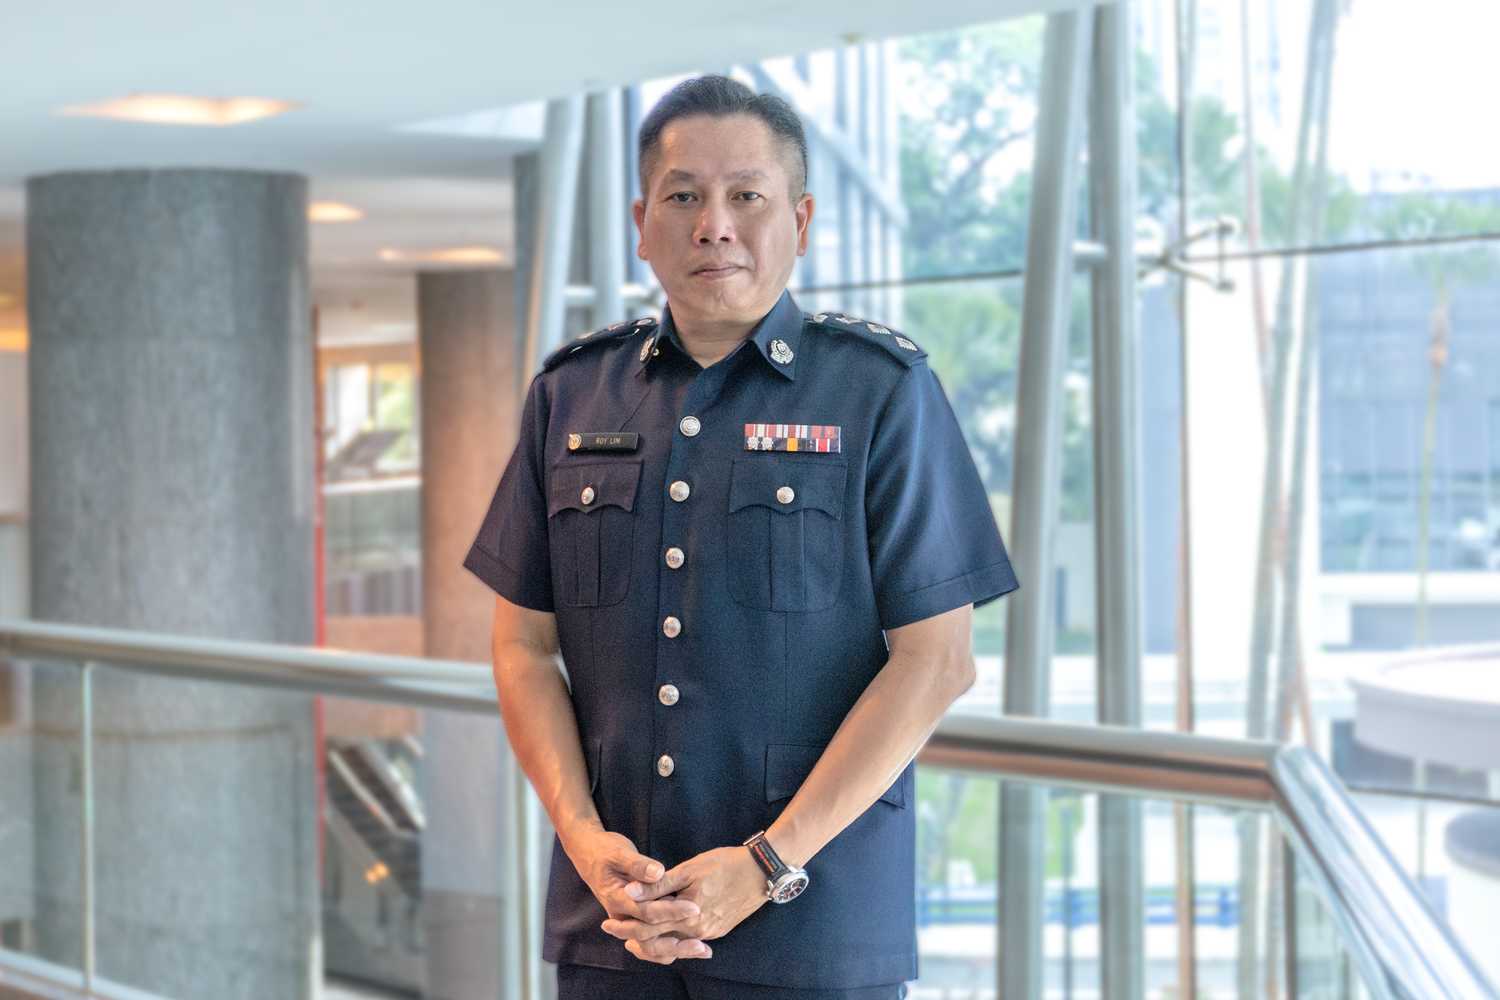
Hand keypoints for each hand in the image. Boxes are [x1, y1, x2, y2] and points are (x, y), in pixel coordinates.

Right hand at [560, 826, 709, 960]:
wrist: (589, 855)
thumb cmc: (606, 851)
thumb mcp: (620, 853)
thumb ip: (639, 865)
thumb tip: (658, 873)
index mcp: (617, 899)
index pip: (647, 912)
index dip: (671, 911)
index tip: (695, 908)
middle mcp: (620, 916)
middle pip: (649, 938)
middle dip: (677, 941)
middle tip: (703, 944)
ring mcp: (626, 921)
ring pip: (650, 946)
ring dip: (675, 950)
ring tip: (703, 951)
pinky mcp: (634, 921)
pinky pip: (650, 943)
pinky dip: (669, 947)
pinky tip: (691, 947)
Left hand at [600, 845, 769, 963]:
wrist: (762, 871)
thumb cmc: (725, 864)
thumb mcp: (689, 869)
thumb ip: (658, 884)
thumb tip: (630, 893)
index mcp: (687, 917)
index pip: (647, 929)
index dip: (625, 926)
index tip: (607, 923)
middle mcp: (697, 931)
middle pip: (657, 941)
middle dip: (633, 935)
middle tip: (613, 928)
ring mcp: (710, 932)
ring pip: (673, 943)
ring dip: (652, 938)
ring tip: (634, 933)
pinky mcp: (719, 929)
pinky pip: (689, 939)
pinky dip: (672, 937)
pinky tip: (664, 929)